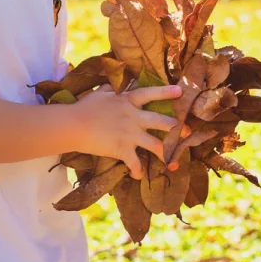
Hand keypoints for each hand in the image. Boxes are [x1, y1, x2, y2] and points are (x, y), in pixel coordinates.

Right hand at [68, 83, 182, 178]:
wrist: (73, 125)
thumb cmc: (84, 108)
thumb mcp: (99, 94)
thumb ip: (109, 89)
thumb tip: (111, 84)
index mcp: (128, 101)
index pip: (150, 94)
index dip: (166, 92)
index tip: (180, 91)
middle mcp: (133, 117)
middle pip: (161, 121)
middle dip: (176, 128)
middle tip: (187, 132)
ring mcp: (130, 134)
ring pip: (155, 145)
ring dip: (166, 154)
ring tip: (174, 163)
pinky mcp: (122, 149)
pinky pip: (135, 163)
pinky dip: (137, 171)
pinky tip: (139, 177)